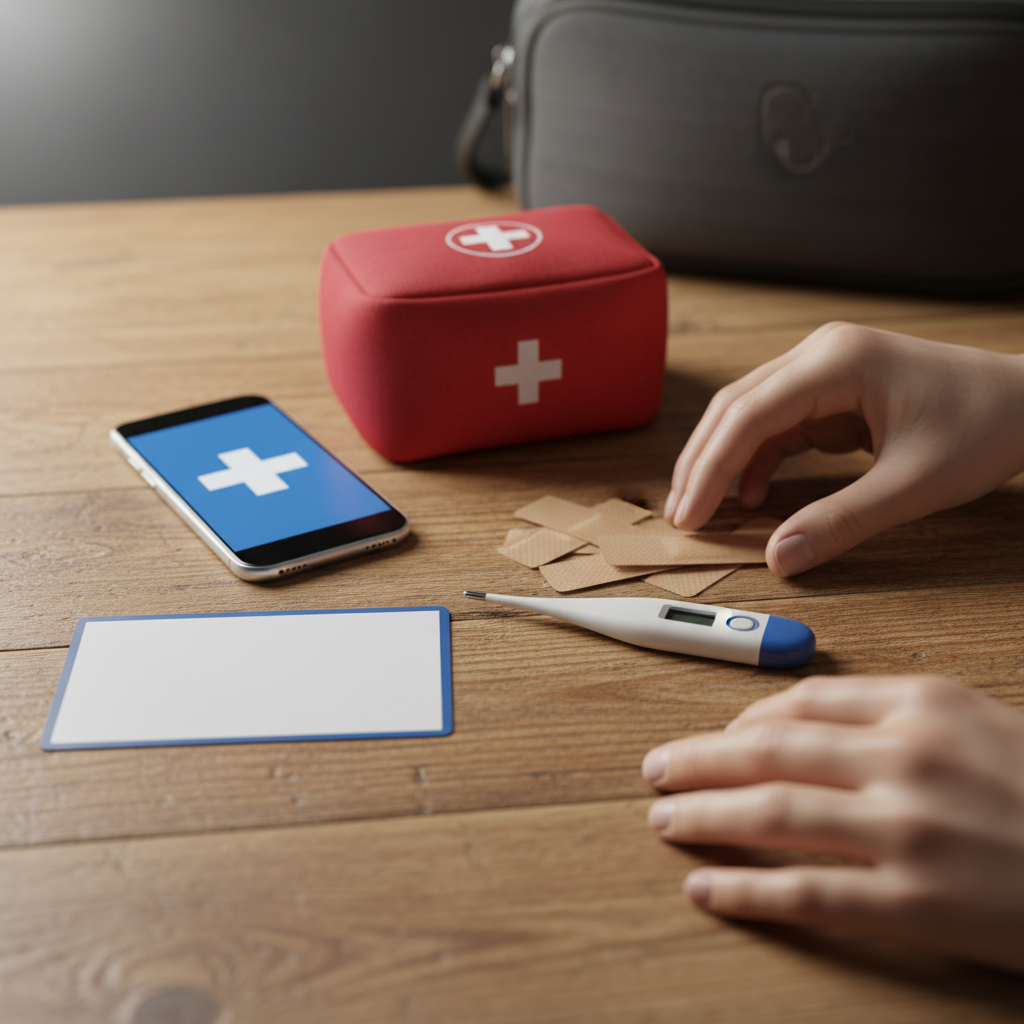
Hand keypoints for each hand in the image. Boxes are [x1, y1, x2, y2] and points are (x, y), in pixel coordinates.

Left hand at [642, 675, 1023, 972]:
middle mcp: (905, 756)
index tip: (716, 736)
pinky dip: (746, 891)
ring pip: (771, 814)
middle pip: (769, 749)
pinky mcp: (916, 903)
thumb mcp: (981, 724)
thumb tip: (807, 722)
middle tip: (655, 768)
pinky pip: (807, 894)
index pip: (803, 700)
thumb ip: (896, 715)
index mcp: (922, 704)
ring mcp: (907, 830)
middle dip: (698, 758)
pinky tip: (706, 889)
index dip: (743, 719)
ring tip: (662, 818)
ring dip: (703, 814)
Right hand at [663, 323, 1023, 575]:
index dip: (710, 468)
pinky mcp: (832, 392)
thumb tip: (779, 557)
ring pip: (749, 415)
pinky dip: (759, 461)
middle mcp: (821, 355)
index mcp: (837, 362)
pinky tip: (754, 496)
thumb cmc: (985, 426)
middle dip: (703, 464)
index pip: (748, 414)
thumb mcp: (912, 485)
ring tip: (702, 509)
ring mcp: (824, 370)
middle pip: (736, 408)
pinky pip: (778, 425)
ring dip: (724, 462)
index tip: (689, 513)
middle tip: (682, 515)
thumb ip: (841, 522)